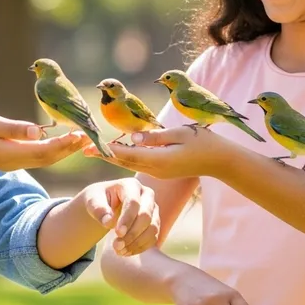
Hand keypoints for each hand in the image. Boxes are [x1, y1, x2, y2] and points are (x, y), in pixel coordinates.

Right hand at [0, 110, 89, 170]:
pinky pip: (34, 156)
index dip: (65, 144)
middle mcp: (13, 161)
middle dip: (69, 148)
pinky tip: (56, 140)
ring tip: (78, 139)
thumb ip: (14, 128)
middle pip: (48, 158)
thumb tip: (40, 132)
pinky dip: (49, 149)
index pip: (45, 151)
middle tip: (87, 137)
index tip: (80, 134)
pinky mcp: (7, 157)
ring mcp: (10, 161)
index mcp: (10, 154)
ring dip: (61, 149)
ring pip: (42, 158)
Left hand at [80, 178, 159, 254]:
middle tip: (116, 246)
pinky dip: (141, 247)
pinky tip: (126, 252)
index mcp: (131, 185)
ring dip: (136, 243)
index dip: (127, 219)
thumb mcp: (92, 201)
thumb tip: (109, 222)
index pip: (134, 202)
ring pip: (152, 228)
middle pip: (146, 216)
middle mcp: (146, 195)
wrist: (105, 204)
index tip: (116, 233)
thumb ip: (98, 209)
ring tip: (119, 251)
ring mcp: (153, 209)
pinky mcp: (155, 222)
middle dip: (132, 233)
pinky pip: (153, 237)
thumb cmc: (98, 200)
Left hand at [84, 125, 222, 178]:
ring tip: (95, 150)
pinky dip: (125, 158)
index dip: (108, 149)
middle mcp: (156, 168)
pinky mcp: (162, 170)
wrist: (221, 161)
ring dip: (113, 156)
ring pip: (130, 164)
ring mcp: (159, 171)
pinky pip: (139, 164)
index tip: (91, 145)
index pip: (128, 154)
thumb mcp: (180, 134)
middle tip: (84, 148)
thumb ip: (156, 136)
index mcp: (159, 160)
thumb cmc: (204, 142)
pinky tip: (117, 153)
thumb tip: (133, 136)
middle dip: (104, 154)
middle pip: (124, 161)